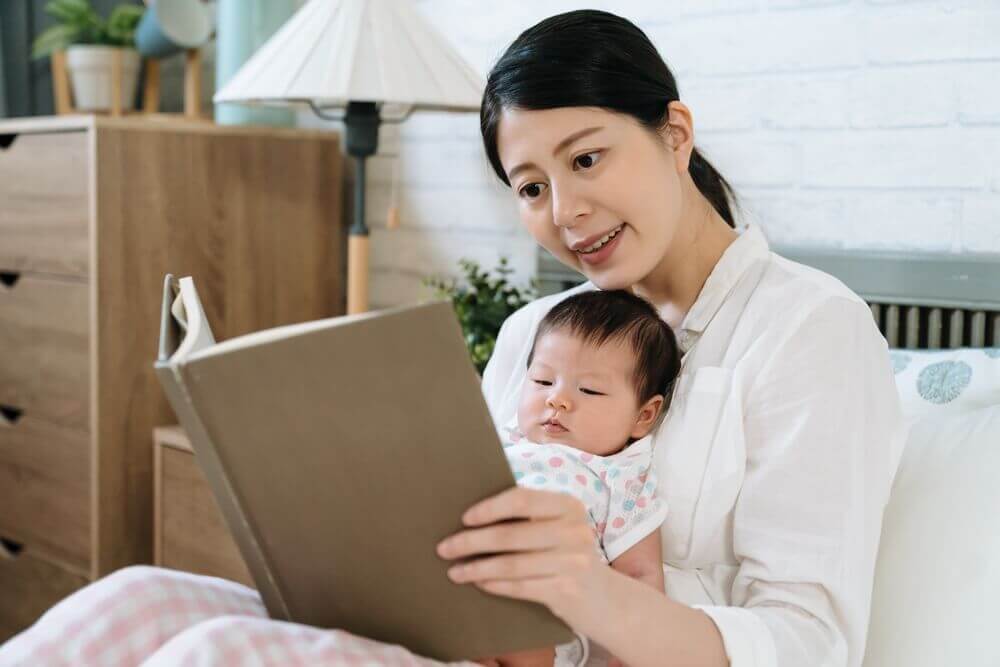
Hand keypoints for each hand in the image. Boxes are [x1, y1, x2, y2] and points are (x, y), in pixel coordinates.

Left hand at [435, 486, 611, 632]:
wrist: (607, 599)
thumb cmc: (568, 556)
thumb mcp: (559, 528)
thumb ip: (529, 518)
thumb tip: (472, 515)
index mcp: (568, 505)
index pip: (522, 499)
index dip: (489, 508)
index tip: (464, 517)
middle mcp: (574, 530)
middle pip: (510, 535)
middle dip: (471, 542)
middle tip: (444, 548)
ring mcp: (572, 562)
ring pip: (511, 564)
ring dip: (476, 568)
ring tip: (454, 571)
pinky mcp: (567, 591)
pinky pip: (519, 586)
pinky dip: (494, 585)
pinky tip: (479, 583)